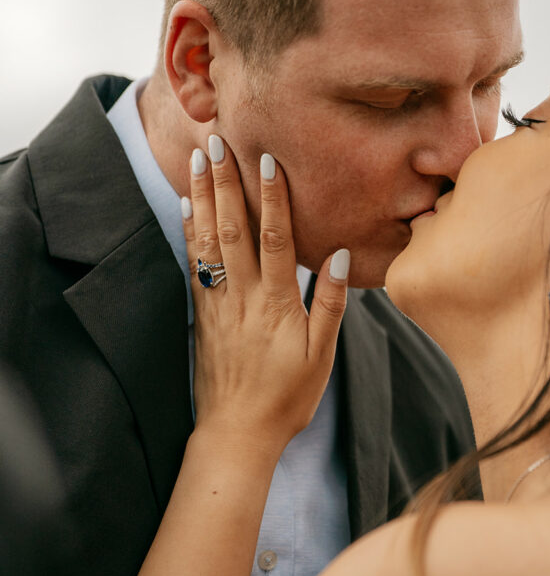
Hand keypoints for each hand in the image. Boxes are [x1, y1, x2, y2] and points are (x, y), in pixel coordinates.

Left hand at [182, 138, 349, 457]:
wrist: (237, 433)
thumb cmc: (287, 397)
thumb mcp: (321, 356)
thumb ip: (329, 304)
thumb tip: (336, 255)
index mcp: (276, 304)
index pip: (274, 239)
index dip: (270, 198)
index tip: (264, 160)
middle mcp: (243, 297)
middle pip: (232, 229)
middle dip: (224, 183)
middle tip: (216, 142)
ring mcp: (218, 304)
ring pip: (207, 242)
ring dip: (201, 198)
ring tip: (196, 161)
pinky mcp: (203, 315)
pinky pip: (194, 266)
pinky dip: (189, 234)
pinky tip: (186, 209)